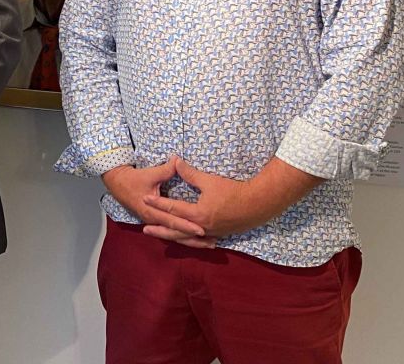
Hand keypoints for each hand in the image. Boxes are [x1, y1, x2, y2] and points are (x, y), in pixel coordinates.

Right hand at [103, 160, 213, 248]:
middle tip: (212, 242)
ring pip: (175, 236)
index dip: (186, 226)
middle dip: (194, 239)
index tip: (202, 229)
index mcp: (151, 211)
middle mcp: (153, 220)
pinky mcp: (156, 222)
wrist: (118, 184)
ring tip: (210, 244)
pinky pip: (172, 233)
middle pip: (176, 234)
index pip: (172, 221)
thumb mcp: (150, 174)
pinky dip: (184, 237)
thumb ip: (166, 169)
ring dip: (192, 241)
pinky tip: (197, 240)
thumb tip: (179, 161)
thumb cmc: (133, 179)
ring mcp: (154, 223)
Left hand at [141, 156, 316, 239]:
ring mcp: (211, 233)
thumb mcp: (210, 180)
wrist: (258, 204)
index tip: (145, 200)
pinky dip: (188, 240)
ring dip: (172, 236)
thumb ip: (190, 173)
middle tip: (144, 229)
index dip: (158, 203)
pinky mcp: (218, 234)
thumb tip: (175, 161)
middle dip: (160, 229)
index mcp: (198, 214)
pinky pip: (199, 240)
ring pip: (187, 238)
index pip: (173, 208)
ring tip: (160, 236)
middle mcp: (202, 227)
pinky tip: (184, 240)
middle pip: (176, 230)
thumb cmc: (234, 191)